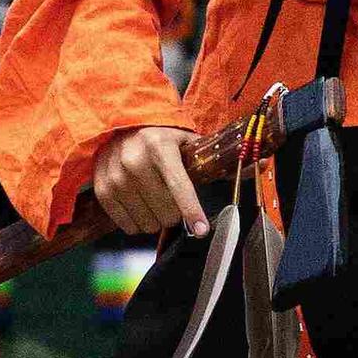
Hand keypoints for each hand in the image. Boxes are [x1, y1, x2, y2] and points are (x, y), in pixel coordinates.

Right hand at [88, 124, 208, 238]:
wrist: (120, 126)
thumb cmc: (161, 138)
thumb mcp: (186, 141)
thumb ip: (214, 159)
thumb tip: (255, 166)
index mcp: (160, 147)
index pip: (179, 186)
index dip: (192, 211)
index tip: (201, 230)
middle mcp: (135, 161)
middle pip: (166, 212)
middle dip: (176, 213)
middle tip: (174, 200)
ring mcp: (116, 177)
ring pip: (148, 223)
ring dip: (157, 219)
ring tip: (155, 200)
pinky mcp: (103, 190)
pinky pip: (128, 226)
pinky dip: (139, 223)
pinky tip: (141, 206)